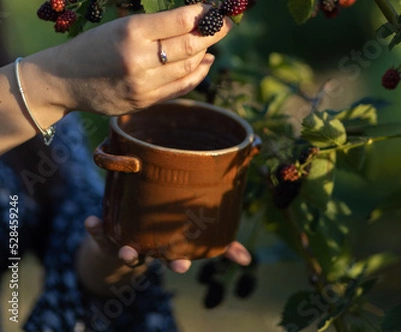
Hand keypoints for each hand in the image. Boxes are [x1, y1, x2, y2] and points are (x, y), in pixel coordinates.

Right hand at [20, 3, 231, 128]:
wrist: (63, 80)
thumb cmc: (93, 44)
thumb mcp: (120, 24)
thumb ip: (157, 25)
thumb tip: (198, 22)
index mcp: (131, 31)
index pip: (181, 19)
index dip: (206, 13)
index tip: (218, 7)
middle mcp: (138, 58)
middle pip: (191, 44)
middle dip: (215, 32)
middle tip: (228, 23)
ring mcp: (142, 84)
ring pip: (190, 66)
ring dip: (207, 51)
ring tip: (213, 40)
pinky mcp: (144, 102)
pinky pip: (182, 87)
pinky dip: (198, 73)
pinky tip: (204, 61)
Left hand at [76, 216, 251, 297]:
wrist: (121, 242)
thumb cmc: (163, 236)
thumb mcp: (190, 239)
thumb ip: (219, 246)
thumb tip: (248, 260)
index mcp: (165, 248)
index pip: (175, 258)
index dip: (180, 263)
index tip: (183, 266)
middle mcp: (145, 246)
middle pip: (150, 256)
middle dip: (158, 258)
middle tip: (159, 261)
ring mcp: (125, 240)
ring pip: (124, 246)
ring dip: (123, 249)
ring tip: (125, 250)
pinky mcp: (106, 233)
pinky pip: (99, 231)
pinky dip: (94, 228)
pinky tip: (91, 222)